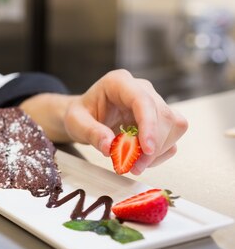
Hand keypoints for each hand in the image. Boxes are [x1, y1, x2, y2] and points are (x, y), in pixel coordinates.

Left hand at [63, 69, 187, 174]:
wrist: (85, 117)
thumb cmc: (81, 114)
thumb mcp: (76, 122)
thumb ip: (91, 133)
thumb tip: (108, 147)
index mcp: (119, 82)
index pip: (143, 100)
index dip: (149, 125)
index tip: (147, 149)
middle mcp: (141, 89)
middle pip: (163, 115)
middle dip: (153, 145)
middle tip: (134, 165)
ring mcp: (153, 102)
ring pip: (173, 126)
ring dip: (158, 151)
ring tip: (134, 164)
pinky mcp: (159, 118)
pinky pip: (171, 137)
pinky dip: (159, 153)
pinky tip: (140, 159)